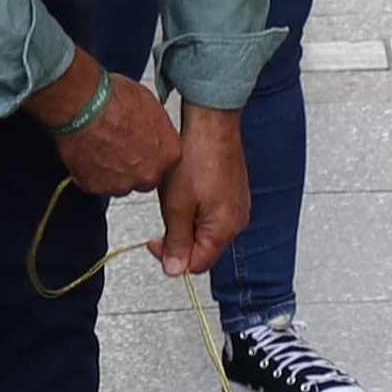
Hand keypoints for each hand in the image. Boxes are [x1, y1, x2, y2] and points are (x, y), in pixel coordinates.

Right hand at [45, 63, 182, 200]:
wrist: (84, 106)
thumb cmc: (116, 100)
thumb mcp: (151, 104)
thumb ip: (156, 126)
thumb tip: (150, 126)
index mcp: (170, 153)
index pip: (166, 162)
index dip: (151, 152)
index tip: (141, 143)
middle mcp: (149, 174)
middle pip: (145, 176)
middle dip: (134, 165)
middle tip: (119, 144)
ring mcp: (123, 184)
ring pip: (120, 183)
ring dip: (112, 170)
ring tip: (100, 145)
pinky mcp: (96, 187)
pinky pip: (95, 183)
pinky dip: (90, 171)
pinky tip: (86, 150)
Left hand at [151, 104, 248, 279]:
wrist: (211, 122)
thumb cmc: (197, 158)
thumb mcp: (177, 206)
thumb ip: (176, 242)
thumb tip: (175, 269)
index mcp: (225, 229)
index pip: (197, 264)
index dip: (171, 258)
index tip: (154, 241)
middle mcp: (237, 220)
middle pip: (203, 248)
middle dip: (179, 237)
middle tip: (164, 214)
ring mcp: (237, 205)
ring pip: (205, 229)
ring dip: (186, 221)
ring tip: (176, 196)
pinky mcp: (233, 191)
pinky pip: (212, 211)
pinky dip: (195, 206)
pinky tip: (187, 187)